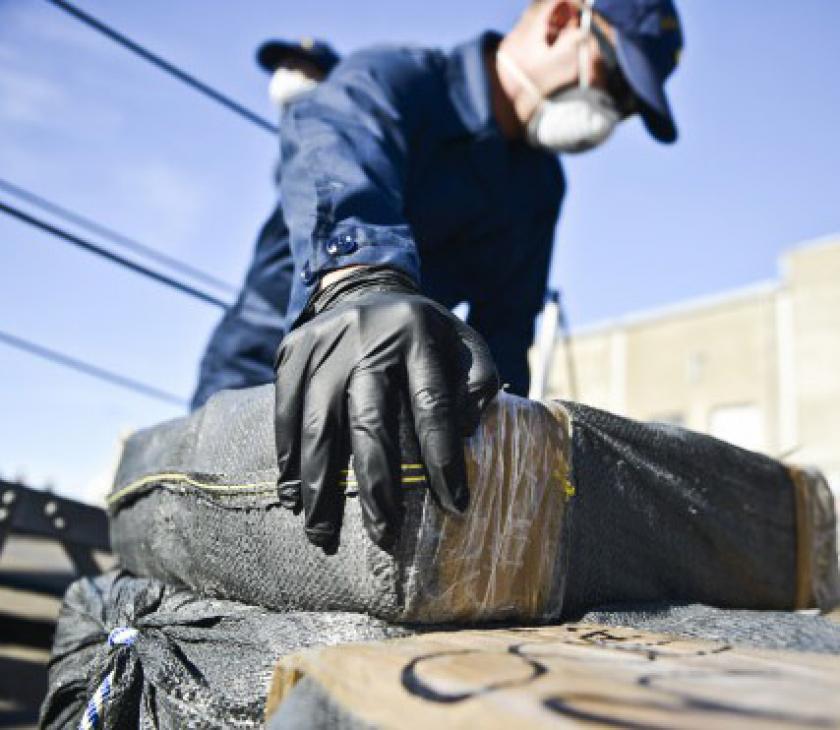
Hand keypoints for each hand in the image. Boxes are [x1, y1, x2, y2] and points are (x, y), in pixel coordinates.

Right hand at [274, 267, 498, 552]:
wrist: (364, 286)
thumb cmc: (424, 333)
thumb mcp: (465, 345)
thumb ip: (477, 386)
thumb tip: (460, 438)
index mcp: (419, 335)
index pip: (433, 405)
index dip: (443, 458)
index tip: (454, 505)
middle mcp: (368, 337)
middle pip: (368, 419)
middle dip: (375, 484)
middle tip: (382, 535)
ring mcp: (323, 343)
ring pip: (317, 423)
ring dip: (319, 485)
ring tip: (322, 534)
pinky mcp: (291, 351)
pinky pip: (285, 413)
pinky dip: (288, 459)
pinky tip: (292, 496)